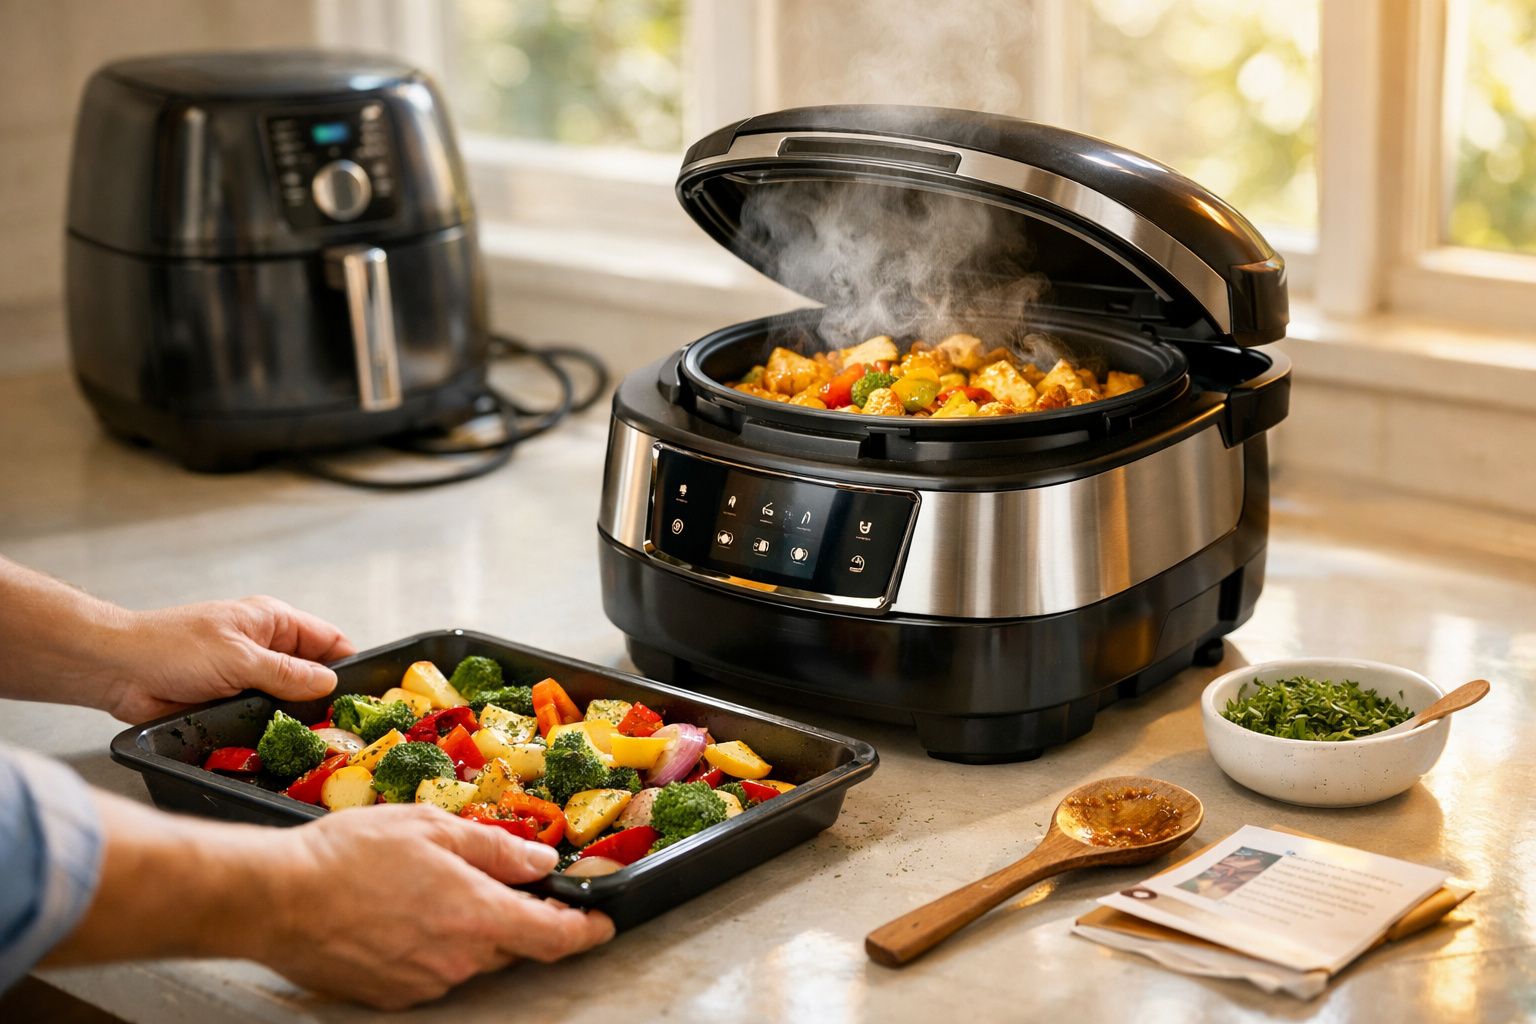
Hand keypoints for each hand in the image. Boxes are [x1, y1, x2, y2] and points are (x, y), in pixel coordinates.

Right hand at [49, 795, 615, 1010]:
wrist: (274, 897)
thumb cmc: (347, 855)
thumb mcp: (433, 828)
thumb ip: (496, 846)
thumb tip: (539, 858)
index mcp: (478, 916)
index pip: (555, 937)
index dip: (585, 930)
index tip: (600, 923)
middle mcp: (458, 959)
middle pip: (513, 943)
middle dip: (517, 915)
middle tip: (500, 879)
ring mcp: (424, 982)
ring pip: (471, 955)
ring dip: (469, 926)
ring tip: (431, 886)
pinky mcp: (391, 994)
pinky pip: (433, 969)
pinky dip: (434, 943)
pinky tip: (404, 911)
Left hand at [99, 596, 356, 721]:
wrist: (117, 670)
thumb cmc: (172, 647)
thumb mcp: (239, 657)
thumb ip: (287, 673)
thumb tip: (329, 683)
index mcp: (273, 622)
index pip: (328, 640)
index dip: (349, 664)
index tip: (367, 693)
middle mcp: (265, 648)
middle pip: (313, 673)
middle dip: (327, 697)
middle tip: (345, 727)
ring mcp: (248, 677)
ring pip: (289, 700)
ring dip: (298, 718)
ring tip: (320, 743)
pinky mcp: (230, 704)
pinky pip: (263, 719)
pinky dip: (273, 731)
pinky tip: (286, 747)